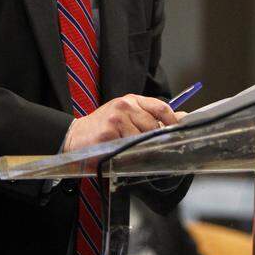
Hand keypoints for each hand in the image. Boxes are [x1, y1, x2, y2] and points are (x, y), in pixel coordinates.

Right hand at [63, 94, 181, 151]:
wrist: (74, 136)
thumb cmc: (103, 129)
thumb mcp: (126, 116)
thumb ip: (149, 117)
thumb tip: (180, 119)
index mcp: (131, 100)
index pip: (160, 107)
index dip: (172, 121)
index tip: (178, 132)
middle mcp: (125, 105)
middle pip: (154, 126)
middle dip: (155, 140)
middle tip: (148, 149)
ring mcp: (117, 118)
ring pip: (143, 138)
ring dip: (140, 149)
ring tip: (129, 151)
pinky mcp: (109, 132)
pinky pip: (129, 147)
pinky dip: (129, 155)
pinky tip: (120, 153)